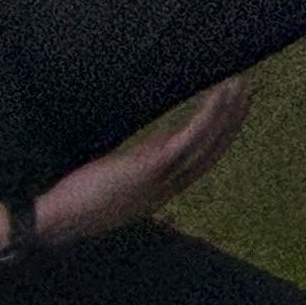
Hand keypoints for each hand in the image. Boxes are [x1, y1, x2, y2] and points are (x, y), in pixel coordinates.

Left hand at [34, 78, 251, 246]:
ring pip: (206, 142)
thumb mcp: (118, 177)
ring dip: (227, 112)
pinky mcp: (152, 168)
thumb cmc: (78, 201)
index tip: (230, 114)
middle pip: (212, 152)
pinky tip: (218, 95)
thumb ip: (144, 159)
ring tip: (240, 84)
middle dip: (233, 121)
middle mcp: (168, 188)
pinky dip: (207, 116)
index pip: (201, 162)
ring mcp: (162, 179)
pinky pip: (189, 138)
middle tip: (247, 91)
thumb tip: (166, 138)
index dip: (219, 137)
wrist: (58, 220)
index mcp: (161, 191)